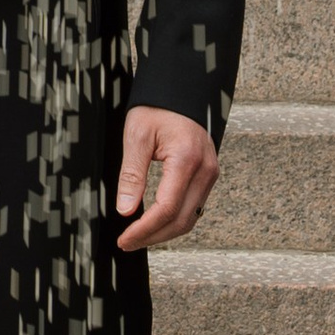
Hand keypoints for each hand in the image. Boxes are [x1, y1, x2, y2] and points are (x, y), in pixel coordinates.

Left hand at [115, 105, 217, 247]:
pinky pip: (194, 207)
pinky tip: (156, 223)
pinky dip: (175, 220)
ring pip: (190, 218)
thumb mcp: (137, 136)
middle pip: (182, 220)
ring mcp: (210, 174)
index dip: (145, 229)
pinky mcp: (208, 176)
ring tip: (138, 237)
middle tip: (127, 243)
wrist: (178, 92)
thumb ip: (131, 175)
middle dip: (153, 237)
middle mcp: (204, 170)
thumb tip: (125, 210)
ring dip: (164, 233)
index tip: (125, 239)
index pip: (167, 208)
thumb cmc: (157, 108)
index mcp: (187, 160)